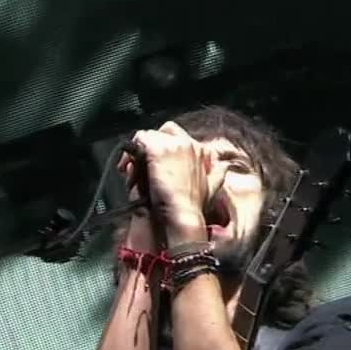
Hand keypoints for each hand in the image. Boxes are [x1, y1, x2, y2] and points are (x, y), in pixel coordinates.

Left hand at [119, 122, 217, 243]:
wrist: (184, 216)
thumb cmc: (195, 207)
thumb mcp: (213, 187)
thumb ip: (218, 173)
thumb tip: (224, 165)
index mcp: (201, 150)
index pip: (179, 137)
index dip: (165, 148)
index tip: (157, 165)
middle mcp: (188, 143)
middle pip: (163, 133)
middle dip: (151, 146)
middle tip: (140, 165)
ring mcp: (173, 144)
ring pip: (148, 136)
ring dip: (138, 151)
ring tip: (131, 170)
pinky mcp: (157, 149)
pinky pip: (139, 139)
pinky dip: (130, 152)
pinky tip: (126, 167)